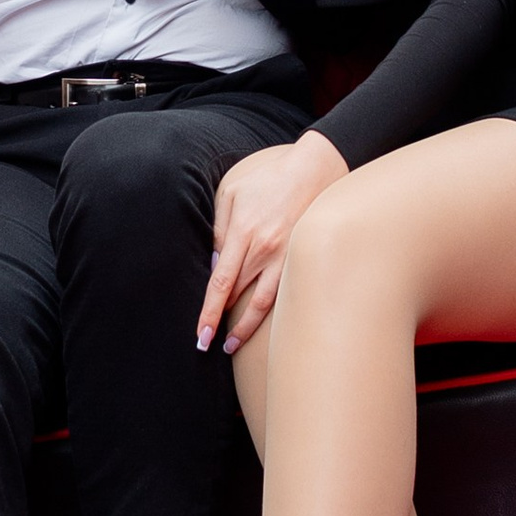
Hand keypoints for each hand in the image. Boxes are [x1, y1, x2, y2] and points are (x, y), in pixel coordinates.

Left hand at [198, 133, 346, 352]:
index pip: (220, 283)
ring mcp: (286, 257)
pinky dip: (269, 312)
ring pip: (263, 304)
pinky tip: (259, 322)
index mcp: (244, 232)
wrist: (314, 171)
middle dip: (221, 322)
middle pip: (238, 296)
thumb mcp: (234, 194)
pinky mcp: (301, 259)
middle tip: (207, 342)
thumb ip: (220, 228)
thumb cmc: (270, 181)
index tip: (200, 334)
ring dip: (246, 328)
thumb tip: (214, 263)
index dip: (209, 312)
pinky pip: (284, 293)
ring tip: (232, 344)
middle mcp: (265, 250)